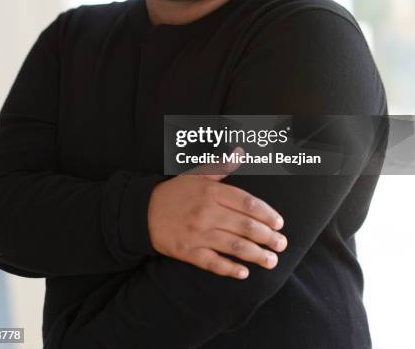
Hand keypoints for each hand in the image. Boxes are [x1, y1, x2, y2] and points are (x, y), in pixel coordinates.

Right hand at [147, 147, 287, 279]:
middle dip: (267, 237)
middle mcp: (206, 213)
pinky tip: (244, 273)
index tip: (279, 223)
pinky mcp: (188, 252)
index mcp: (211, 192)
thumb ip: (221, 166)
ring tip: (272, 260)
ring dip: (256, 255)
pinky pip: (213, 263)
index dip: (266, 214)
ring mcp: (197, 234)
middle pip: (244, 226)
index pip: (246, 203)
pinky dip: (229, 269)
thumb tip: (240, 151)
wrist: (143, 212)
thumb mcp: (197, 175)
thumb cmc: (175, 192)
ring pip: (233, 246)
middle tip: (282, 244)